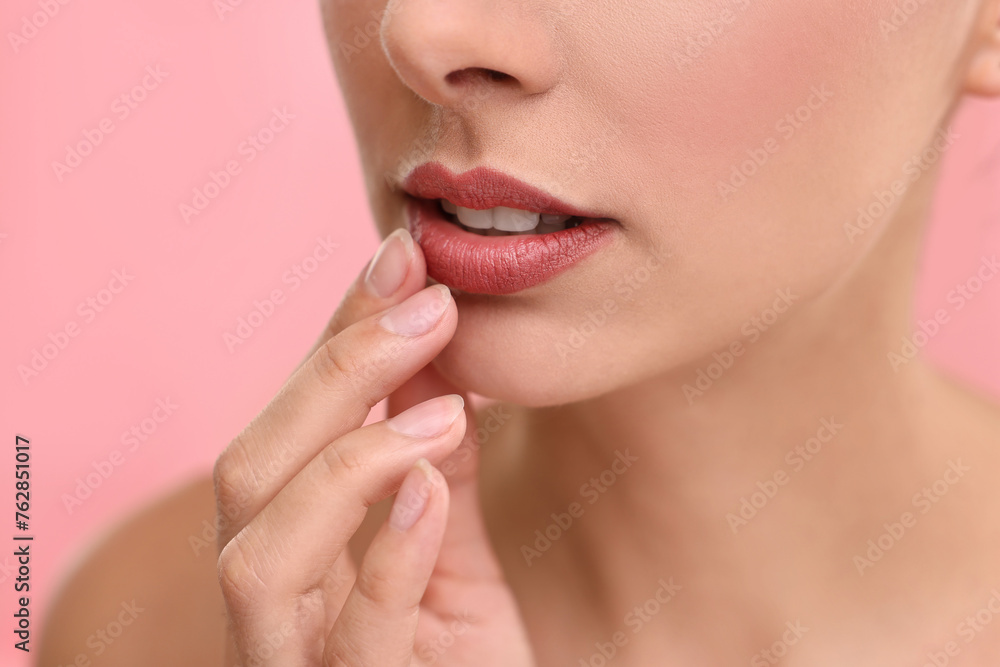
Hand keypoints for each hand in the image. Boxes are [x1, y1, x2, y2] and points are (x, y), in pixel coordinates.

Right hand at [212, 228, 535, 665]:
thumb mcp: (456, 558)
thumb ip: (440, 472)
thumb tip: (443, 363)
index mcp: (297, 552)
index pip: (293, 423)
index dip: (337, 333)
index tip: (401, 254)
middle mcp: (275, 605)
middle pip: (251, 469)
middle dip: (335, 372)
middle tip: (429, 302)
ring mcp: (301, 665)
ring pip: (259, 553)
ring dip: (348, 459)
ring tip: (442, 409)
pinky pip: (353, 639)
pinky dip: (387, 553)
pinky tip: (432, 487)